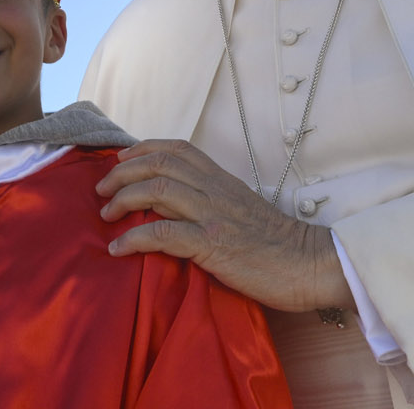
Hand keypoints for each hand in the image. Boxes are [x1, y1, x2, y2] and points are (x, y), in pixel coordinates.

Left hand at [95, 139, 349, 313]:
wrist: (311, 264)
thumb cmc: (278, 244)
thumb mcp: (244, 209)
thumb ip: (216, 200)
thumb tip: (182, 204)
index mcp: (223, 180)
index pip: (178, 148)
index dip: (143, 148)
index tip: (121, 159)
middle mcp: (216, 190)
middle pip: (159, 163)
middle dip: (122, 172)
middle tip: (102, 191)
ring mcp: (214, 216)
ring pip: (157, 189)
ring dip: (122, 199)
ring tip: (106, 215)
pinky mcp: (213, 245)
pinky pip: (163, 235)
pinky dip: (133, 238)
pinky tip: (118, 249)